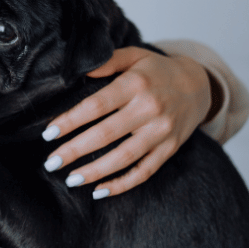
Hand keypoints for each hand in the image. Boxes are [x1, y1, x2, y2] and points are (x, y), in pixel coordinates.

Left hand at [42, 47, 212, 197]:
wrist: (199, 85)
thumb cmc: (157, 70)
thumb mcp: (134, 56)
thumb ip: (107, 62)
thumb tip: (78, 70)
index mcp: (136, 84)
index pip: (96, 105)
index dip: (71, 120)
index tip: (49, 133)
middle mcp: (149, 109)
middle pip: (106, 134)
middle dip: (75, 150)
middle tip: (51, 162)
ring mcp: (161, 132)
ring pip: (124, 157)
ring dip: (95, 171)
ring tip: (70, 179)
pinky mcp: (170, 149)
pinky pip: (145, 171)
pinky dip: (122, 184)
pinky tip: (100, 191)